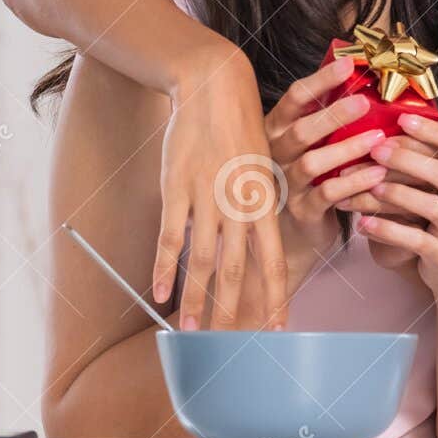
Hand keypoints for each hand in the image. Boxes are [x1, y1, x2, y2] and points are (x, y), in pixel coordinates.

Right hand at [151, 47, 288, 332]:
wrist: (215, 89)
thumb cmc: (240, 130)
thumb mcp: (262, 170)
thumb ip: (257, 209)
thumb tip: (254, 243)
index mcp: (266, 204)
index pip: (273, 262)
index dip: (275, 299)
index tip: (278, 331)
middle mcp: (240, 207)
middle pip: (237, 273)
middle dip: (233, 314)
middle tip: (230, 349)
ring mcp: (208, 200)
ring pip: (203, 262)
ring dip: (197, 301)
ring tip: (193, 332)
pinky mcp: (179, 189)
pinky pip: (170, 237)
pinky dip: (164, 268)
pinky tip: (159, 294)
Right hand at [265, 57, 392, 259]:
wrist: (299, 227)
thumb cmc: (314, 173)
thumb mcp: (315, 140)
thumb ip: (328, 113)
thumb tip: (364, 75)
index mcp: (279, 128)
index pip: (295, 97)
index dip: (321, 80)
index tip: (349, 64)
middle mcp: (276, 153)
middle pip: (301, 129)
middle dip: (334, 114)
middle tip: (365, 102)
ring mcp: (286, 183)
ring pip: (313, 162)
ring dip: (347, 149)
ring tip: (379, 139)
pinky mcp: (303, 210)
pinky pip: (327, 194)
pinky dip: (354, 182)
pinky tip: (378, 173)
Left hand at [356, 114, 437, 306]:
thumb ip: (429, 159)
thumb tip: (385, 126)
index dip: (435, 131)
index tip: (403, 119)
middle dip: (408, 160)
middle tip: (375, 149)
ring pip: (430, 207)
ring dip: (396, 194)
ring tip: (367, 186)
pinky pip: (415, 241)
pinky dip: (387, 231)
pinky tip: (362, 224)